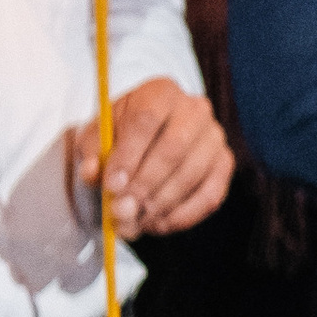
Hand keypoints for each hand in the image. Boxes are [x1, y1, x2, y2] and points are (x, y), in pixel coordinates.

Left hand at [68, 76, 231, 236]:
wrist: (147, 140)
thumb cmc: (119, 135)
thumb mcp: (97, 137)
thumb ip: (90, 153)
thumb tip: (92, 173)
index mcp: (160, 92)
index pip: (146, 119)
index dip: (129, 155)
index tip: (112, 185)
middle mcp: (194, 109)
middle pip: (174, 147)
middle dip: (146, 183)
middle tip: (124, 210)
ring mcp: (215, 137)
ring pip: (192, 174)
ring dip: (160, 203)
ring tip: (134, 221)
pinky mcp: (225, 164)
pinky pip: (210, 195)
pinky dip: (182, 216)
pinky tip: (157, 224)